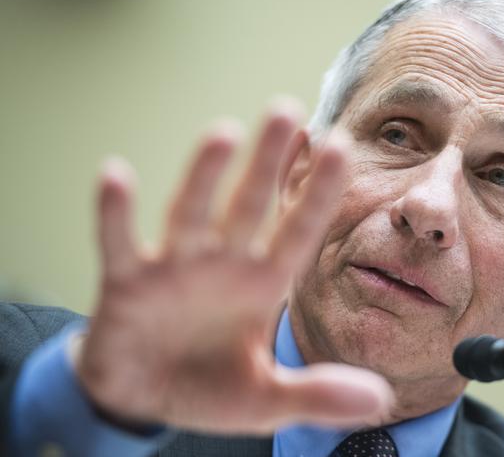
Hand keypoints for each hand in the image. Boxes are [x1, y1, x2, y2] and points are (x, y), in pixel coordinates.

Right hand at [75, 100, 392, 433]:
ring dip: (204, 175)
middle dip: (267, 162)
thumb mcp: (267, 399)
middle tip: (286, 110)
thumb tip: (380, 401)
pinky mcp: (126, 283)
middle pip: (248, 205)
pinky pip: (119, 244)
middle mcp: (222, 265)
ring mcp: (173, 269)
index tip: (341, 147)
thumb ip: (317, 394)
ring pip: (191, 212)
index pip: (297, 232)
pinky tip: (116, 176)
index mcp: (262, 285)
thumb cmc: (210, 389)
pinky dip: (115, 213)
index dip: (318, 194)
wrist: (144, 398)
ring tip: (223, 132)